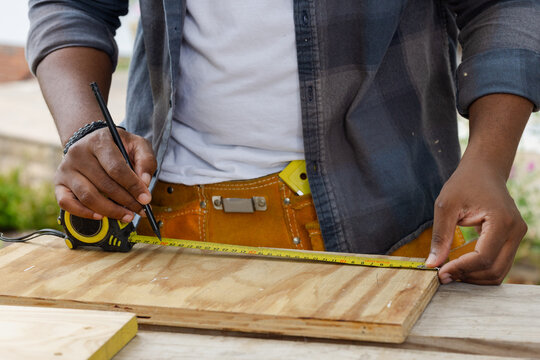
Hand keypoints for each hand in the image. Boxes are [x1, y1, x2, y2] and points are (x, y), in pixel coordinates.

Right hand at [55, 127, 156, 221]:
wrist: (91, 141)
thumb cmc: (118, 146)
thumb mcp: (137, 145)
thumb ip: (145, 161)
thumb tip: (145, 183)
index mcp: (99, 141)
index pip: (116, 168)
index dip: (133, 186)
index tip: (146, 199)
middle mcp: (78, 154)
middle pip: (104, 184)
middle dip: (126, 201)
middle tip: (140, 210)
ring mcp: (66, 169)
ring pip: (88, 196)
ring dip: (110, 210)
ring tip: (127, 216)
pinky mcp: (59, 182)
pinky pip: (66, 203)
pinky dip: (83, 213)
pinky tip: (101, 216)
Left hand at [426, 157, 526, 284]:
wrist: (483, 170)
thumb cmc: (464, 183)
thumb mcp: (446, 206)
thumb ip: (440, 236)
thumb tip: (432, 264)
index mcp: (502, 221)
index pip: (484, 257)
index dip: (461, 269)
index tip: (439, 273)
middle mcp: (515, 231)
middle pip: (495, 270)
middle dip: (468, 277)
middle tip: (443, 276)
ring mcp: (517, 236)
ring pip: (499, 271)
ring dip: (474, 277)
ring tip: (450, 271)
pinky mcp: (512, 239)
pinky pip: (499, 264)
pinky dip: (480, 270)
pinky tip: (460, 265)